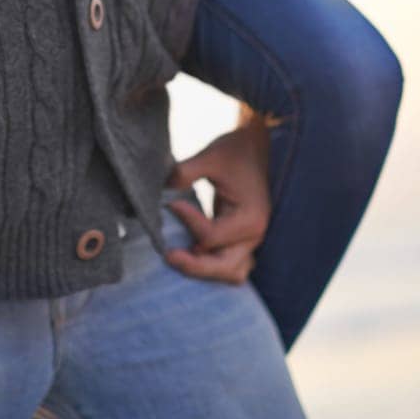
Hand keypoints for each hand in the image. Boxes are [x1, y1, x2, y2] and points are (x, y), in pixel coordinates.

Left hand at [162, 121, 271, 283]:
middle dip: (195, 266)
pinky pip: (229, 264)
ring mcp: (250, 240)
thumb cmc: (235, 150)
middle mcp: (254, 235)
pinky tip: (189, 251)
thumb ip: (185, 173)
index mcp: (249, 218)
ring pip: (230, 273)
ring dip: (205, 270)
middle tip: (168, 255)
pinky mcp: (243, 239)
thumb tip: (162, 190)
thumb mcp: (210, 156)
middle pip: (225, 268)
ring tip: (179, 255)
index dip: (187, 222)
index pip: (210, 236)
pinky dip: (211, 264)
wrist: (257, 145)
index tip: (171, 204)